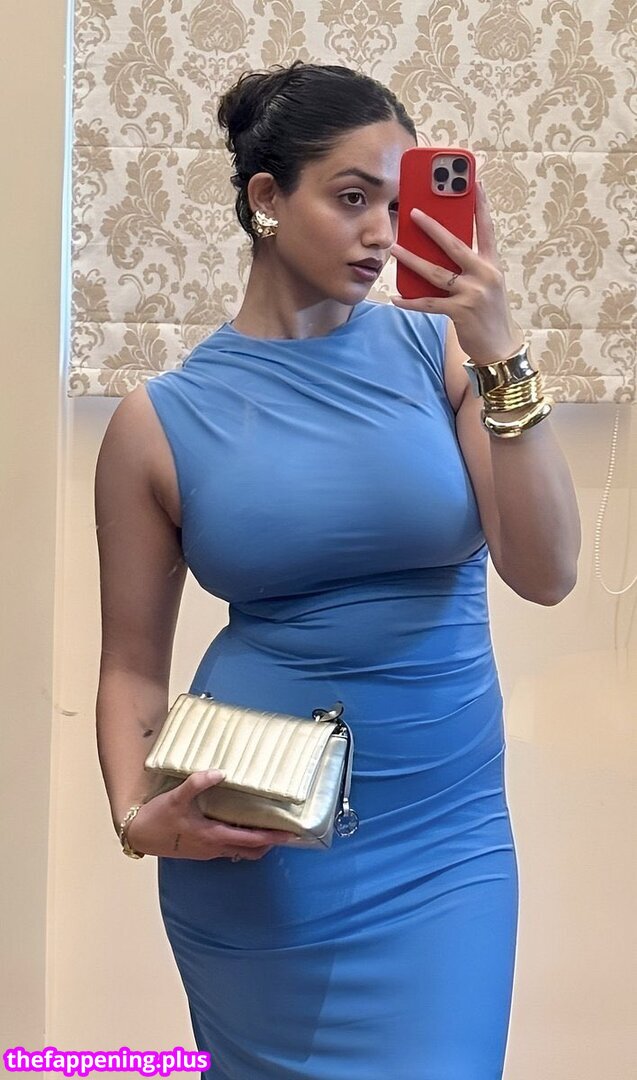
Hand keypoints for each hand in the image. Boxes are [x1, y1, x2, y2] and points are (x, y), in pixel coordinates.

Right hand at [125, 769, 294, 860]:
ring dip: (256, 844)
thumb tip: (220, 772)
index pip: (251, 839)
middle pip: (251, 851)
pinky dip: (241, 842)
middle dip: (269, 843)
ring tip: (267, 829)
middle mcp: (215, 847)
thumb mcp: (176, 797)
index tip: (290, 834)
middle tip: (284, 832)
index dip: (272, 837)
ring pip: (240, 852)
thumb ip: (197, 783)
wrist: (138, 835)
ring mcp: (208, 851)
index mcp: (214, 836)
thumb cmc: (158, 818)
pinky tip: (239, 828)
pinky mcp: (201, 850)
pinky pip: (228, 849)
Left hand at [389, 181, 522, 364]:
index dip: (481, 206)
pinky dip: (411, 301)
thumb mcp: (487, 285)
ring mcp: (472, 294)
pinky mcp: (460, 312)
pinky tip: (396, 297)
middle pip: (454, 245)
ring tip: (395, 250)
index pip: (487, 229)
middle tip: (414, 212)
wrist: (500, 347)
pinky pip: (429, 303)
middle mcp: (484, 275)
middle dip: (433, 228)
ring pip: (436, 273)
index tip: (475, 183)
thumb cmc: (489, 313)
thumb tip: (438, 252)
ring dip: (412, 260)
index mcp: (492, 265)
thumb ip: (469, 267)